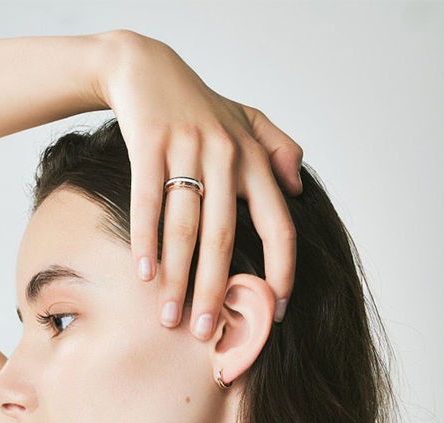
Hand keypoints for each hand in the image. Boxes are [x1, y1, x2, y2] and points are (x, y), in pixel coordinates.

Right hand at [93, 29, 302, 335]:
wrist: (146, 69)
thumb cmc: (199, 106)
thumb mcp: (248, 121)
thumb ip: (279, 151)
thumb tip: (299, 191)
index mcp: (255, 159)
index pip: (279, 225)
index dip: (281, 270)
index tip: (274, 311)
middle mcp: (226, 154)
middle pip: (223, 238)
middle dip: (214, 291)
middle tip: (206, 333)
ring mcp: (187, 147)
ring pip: (184, 227)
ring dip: (176, 279)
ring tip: (170, 318)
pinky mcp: (149, 144)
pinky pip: (147, 203)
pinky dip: (145, 242)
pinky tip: (144, 276)